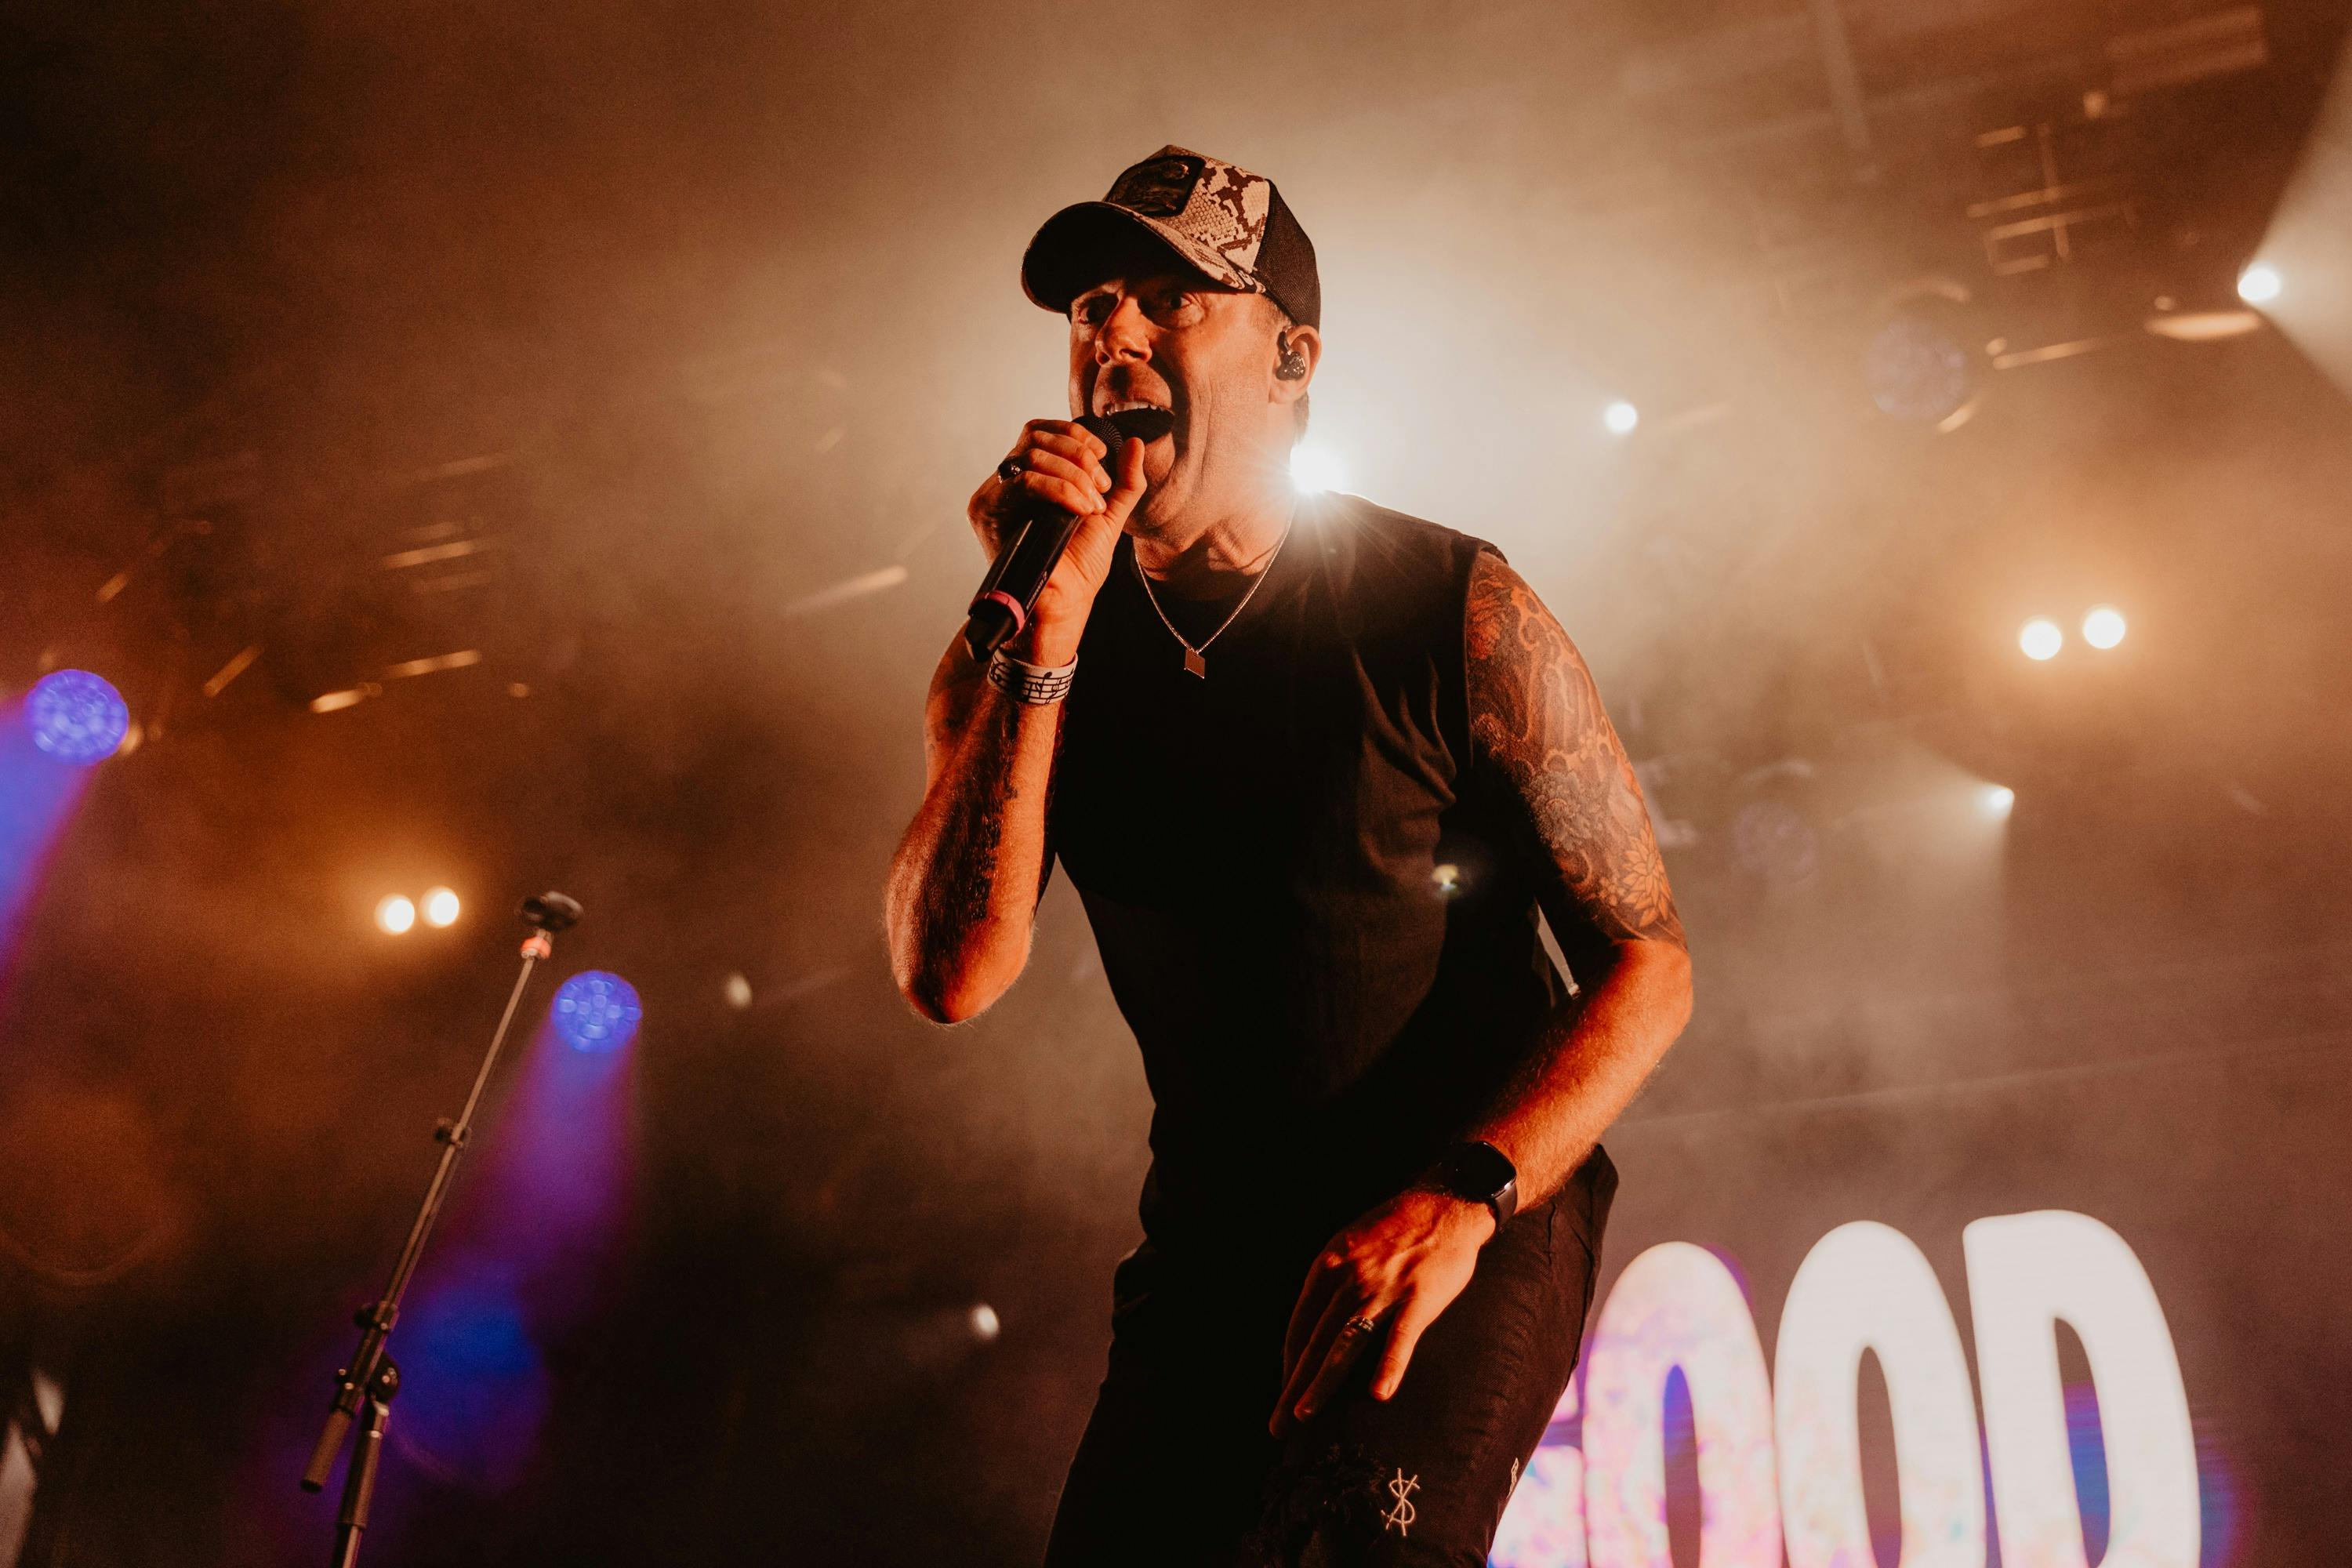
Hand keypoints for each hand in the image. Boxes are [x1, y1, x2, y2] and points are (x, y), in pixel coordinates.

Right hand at [967, 420, 1148, 662]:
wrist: (1064, 603)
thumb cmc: (1080, 566)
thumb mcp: (1110, 515)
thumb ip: (1125, 480)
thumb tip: (1137, 443)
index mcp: (1030, 478)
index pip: (1041, 431)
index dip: (1073, 435)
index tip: (1101, 457)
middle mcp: (1008, 484)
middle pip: (1035, 437)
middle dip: (1078, 455)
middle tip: (1100, 487)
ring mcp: (996, 496)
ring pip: (1031, 456)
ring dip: (1072, 475)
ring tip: (1092, 504)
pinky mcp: (990, 513)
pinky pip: (1025, 483)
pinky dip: (1059, 489)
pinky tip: (1079, 509)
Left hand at [1270, 1187, 1494, 1437]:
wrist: (1446, 1203)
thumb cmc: (1397, 1228)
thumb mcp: (1350, 1244)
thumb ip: (1332, 1280)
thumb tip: (1315, 1321)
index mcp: (1328, 1265)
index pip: (1299, 1326)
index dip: (1290, 1364)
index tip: (1285, 1392)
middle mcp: (1349, 1278)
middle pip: (1313, 1342)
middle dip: (1293, 1387)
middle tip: (1277, 1426)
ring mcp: (1383, 1289)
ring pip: (1344, 1345)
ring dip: (1321, 1383)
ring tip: (1303, 1416)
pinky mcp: (1419, 1298)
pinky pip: (1400, 1338)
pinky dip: (1388, 1366)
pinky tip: (1378, 1394)